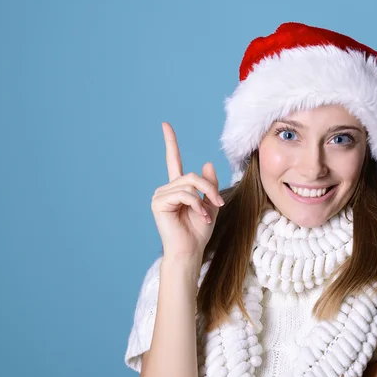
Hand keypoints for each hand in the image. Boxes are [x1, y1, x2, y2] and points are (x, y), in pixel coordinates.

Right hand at [151, 122, 223, 260]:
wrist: (190, 252)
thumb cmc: (198, 232)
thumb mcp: (210, 204)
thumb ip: (209, 185)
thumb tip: (207, 163)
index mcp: (176, 188)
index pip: (174, 160)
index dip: (170, 142)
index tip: (165, 125)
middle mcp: (166, 189)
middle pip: (191, 175)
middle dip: (209, 188)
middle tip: (218, 203)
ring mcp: (160, 196)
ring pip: (189, 184)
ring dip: (204, 198)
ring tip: (208, 213)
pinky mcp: (158, 203)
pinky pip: (184, 194)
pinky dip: (196, 204)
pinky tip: (200, 216)